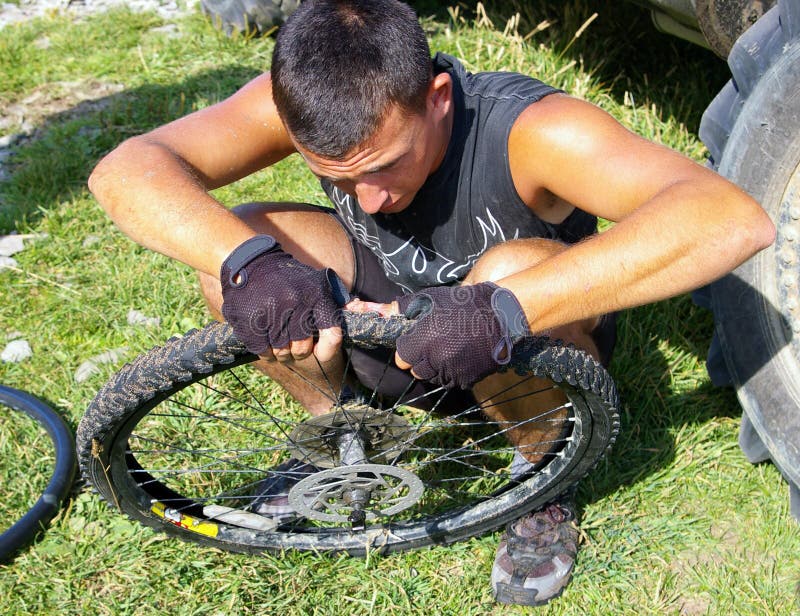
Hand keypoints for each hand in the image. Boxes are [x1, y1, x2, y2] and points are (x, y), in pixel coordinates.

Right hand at [220, 235, 342, 361]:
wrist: (253, 263)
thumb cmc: (291, 279)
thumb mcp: (319, 284)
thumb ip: (342, 302)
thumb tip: (369, 311)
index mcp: (317, 295)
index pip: (332, 335)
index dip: (327, 351)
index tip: (320, 353)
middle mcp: (296, 302)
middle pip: (302, 349)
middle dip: (299, 352)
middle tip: (294, 345)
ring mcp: (271, 310)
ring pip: (281, 352)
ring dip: (281, 353)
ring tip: (279, 342)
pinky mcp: (250, 319)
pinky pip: (262, 351)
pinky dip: (264, 352)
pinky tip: (265, 343)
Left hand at [393, 282, 528, 388]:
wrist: (501, 315)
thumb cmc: (463, 303)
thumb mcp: (430, 299)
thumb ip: (403, 308)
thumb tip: (381, 311)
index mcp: (421, 341)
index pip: (401, 358)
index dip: (408, 348)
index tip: (418, 339)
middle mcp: (434, 361)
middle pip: (416, 370)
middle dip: (420, 359)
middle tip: (435, 343)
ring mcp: (452, 373)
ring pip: (433, 377)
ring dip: (436, 367)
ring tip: (450, 347)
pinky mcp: (467, 380)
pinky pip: (452, 381)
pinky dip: (454, 372)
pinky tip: (462, 355)